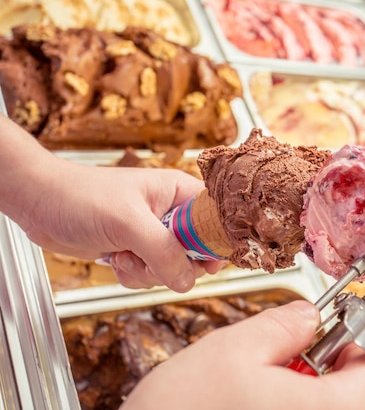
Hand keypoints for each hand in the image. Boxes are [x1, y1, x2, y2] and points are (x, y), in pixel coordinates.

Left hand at [4, 135, 223, 291]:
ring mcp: (153, 234)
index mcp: (180, 193)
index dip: (216, 243)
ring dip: (148, 272)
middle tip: (152, 258)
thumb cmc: (81, 196)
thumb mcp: (128, 222)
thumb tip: (187, 280)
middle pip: (197, 252)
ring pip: (173, 268)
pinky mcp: (136, 250)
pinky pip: (151, 275)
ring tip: (125, 255)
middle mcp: (172, 214)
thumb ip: (163, 251)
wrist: (39, 204)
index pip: (216, 220)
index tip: (206, 262)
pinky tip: (116, 260)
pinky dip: (133, 275)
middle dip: (173, 264)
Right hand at [120, 300, 364, 409]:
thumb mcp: (234, 349)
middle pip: (360, 393)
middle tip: (282, 354)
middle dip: (326, 365)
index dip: (359, 342)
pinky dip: (288, 408)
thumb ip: (285, 324)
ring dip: (304, 388)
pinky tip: (249, 404)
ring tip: (257, 383)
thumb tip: (311, 316)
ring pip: (328, 407)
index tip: (330, 333)